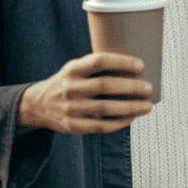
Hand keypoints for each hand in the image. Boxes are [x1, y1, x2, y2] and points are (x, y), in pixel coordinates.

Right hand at [19, 53, 152, 133]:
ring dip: (130, 107)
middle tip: (149, 88)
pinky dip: (120, 122)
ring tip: (147, 106)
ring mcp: (71, 108)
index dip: (121, 62)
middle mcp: (70, 88)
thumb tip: (136, 73)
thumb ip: (98, 69)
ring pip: (106, 109)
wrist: (38, 104)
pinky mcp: (73, 126)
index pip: (99, 61)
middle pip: (105, 86)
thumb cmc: (69, 83)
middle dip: (131, 87)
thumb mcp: (75, 69)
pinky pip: (101, 126)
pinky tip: (132, 117)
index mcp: (73, 69)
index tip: (141, 65)